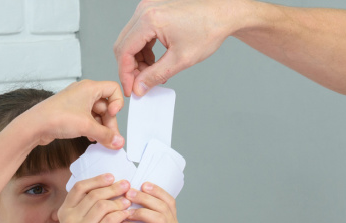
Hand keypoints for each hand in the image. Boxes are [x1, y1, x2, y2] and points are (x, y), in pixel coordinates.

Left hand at [23, 80, 125, 148]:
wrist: (35, 126)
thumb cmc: (57, 117)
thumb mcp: (87, 127)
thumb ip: (106, 135)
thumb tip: (118, 142)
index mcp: (89, 87)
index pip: (113, 89)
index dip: (117, 103)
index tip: (112, 115)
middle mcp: (84, 92)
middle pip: (106, 105)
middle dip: (109, 122)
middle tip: (110, 138)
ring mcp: (77, 103)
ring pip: (97, 114)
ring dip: (101, 128)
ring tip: (101, 141)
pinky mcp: (71, 113)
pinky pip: (88, 119)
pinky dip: (92, 128)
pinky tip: (91, 138)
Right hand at [58, 174, 132, 222]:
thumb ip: (86, 207)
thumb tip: (107, 184)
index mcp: (64, 212)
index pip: (79, 187)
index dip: (96, 179)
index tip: (112, 176)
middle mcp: (68, 219)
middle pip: (94, 194)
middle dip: (113, 188)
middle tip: (127, 185)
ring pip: (103, 205)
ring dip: (119, 201)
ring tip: (129, 200)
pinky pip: (111, 219)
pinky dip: (122, 213)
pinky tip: (128, 213)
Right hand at [114, 0, 244, 96]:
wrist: (222, 13)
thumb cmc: (208, 29)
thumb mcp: (181, 59)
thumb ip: (156, 75)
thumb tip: (139, 87)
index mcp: (150, 20)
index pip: (124, 51)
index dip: (125, 74)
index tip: (131, 90)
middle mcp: (145, 10)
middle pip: (123, 45)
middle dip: (130, 68)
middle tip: (141, 85)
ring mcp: (148, 8)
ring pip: (130, 40)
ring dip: (137, 60)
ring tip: (152, 74)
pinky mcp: (153, 10)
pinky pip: (139, 34)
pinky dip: (144, 50)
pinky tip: (155, 61)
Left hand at [118, 182, 178, 222]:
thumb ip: (137, 209)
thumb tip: (127, 187)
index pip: (169, 201)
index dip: (157, 190)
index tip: (141, 184)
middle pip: (164, 207)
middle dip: (145, 198)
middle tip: (128, 193)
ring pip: (159, 218)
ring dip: (140, 211)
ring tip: (124, 209)